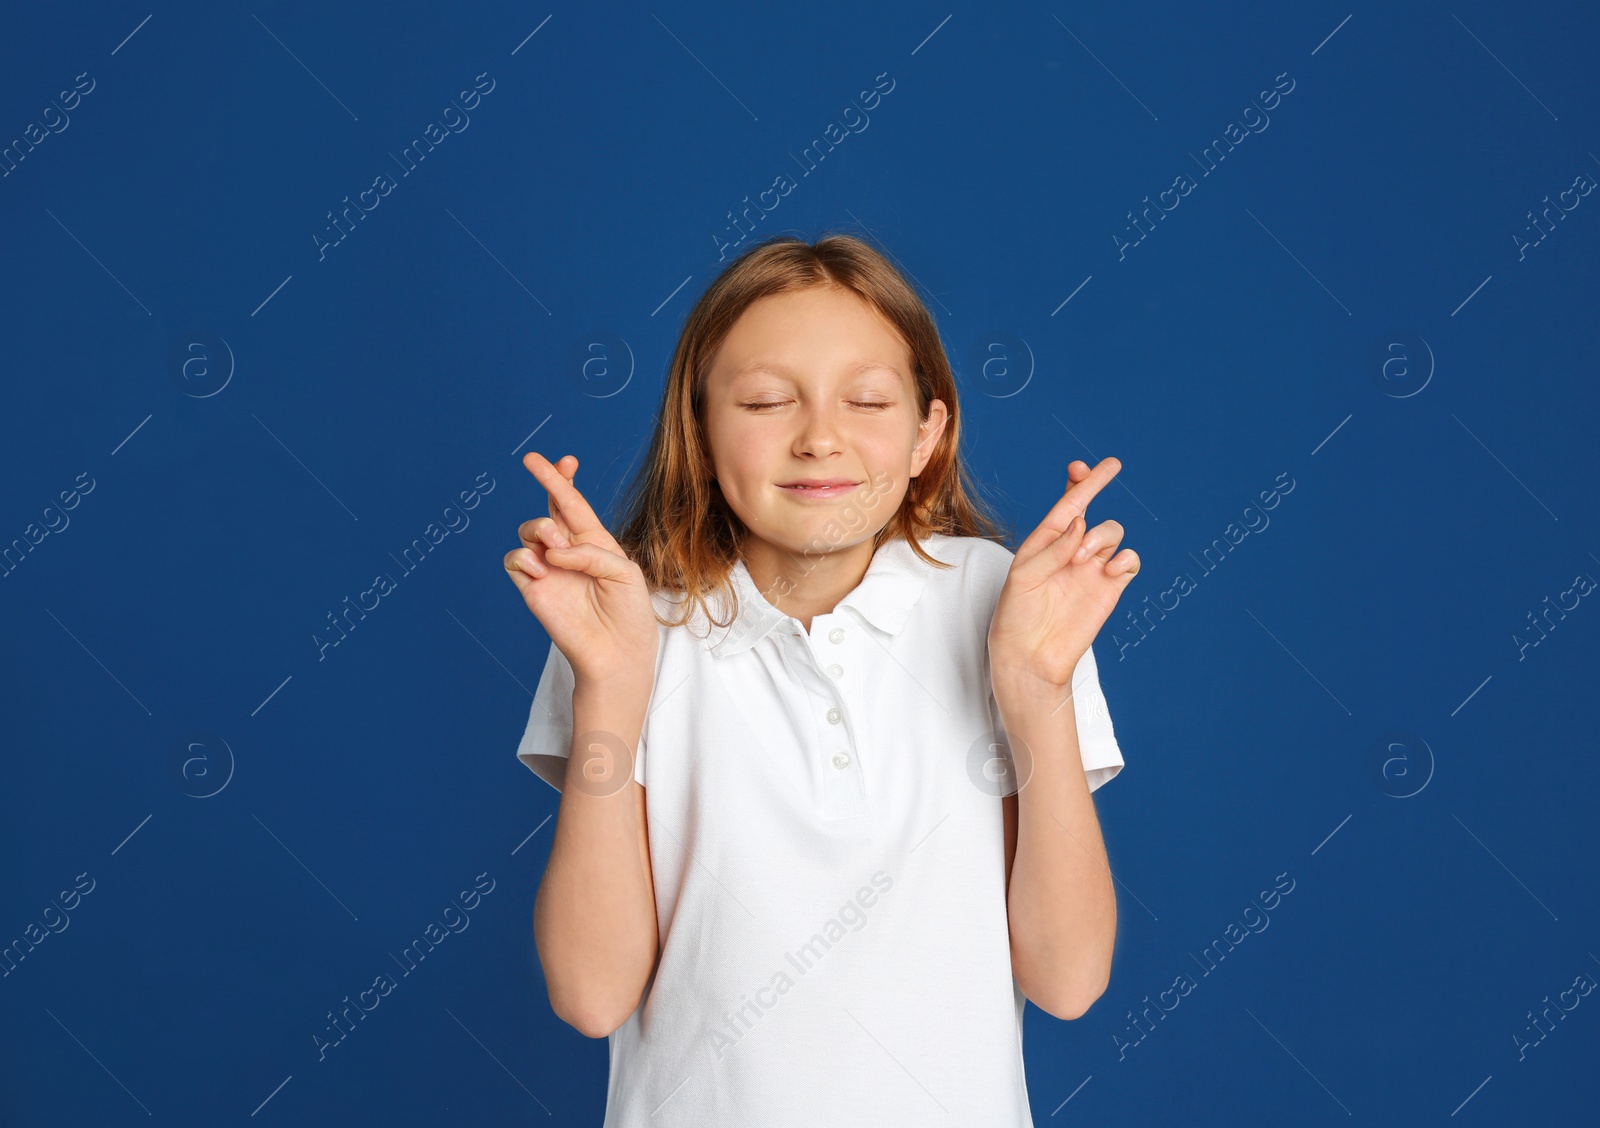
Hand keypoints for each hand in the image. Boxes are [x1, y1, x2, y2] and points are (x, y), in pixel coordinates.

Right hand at [504, 451, 658, 686]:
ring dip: (540, 530)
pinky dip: (524, 558)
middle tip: (553, 498)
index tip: (564, 459)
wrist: (617, 653)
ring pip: (528, 531)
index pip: (573, 503)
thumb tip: (554, 551)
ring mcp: (548, 569)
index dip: (564, 479)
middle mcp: (568, 551)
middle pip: (548, 509)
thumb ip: (592, 553)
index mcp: (595, 542)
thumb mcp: (625, 573)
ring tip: (557, 550)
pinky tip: (542, 570)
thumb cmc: (629, 614)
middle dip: (547, 483)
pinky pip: (515, 560)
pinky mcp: (533, 588)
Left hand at [988, 457, 1139, 690]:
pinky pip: (1130, 561)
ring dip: (1101, 537)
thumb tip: (1081, 523)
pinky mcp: (1111, 589)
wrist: (1030, 659)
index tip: (1083, 465)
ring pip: (1113, 532)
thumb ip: (1052, 549)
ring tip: (1082, 560)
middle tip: (1078, 534)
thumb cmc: (1016, 617)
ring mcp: (1093, 569)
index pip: (1068, 504)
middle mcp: (1072, 551)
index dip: (1079, 482)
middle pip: (1094, 514)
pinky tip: (1110, 569)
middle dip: (1091, 510)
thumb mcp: (1023, 578)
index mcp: (1046, 542)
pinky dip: (1126, 558)